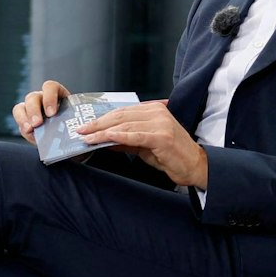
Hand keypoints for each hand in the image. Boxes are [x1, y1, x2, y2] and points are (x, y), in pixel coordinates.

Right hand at [12, 79, 71, 140]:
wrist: (66, 139)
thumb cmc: (73, 127)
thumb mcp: (77, 121)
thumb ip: (74, 121)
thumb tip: (76, 126)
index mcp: (56, 94)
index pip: (50, 87)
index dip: (49, 97)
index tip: (52, 113)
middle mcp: (41, 99)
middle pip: (33, 97)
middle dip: (34, 110)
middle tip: (38, 123)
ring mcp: (30, 108)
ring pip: (21, 106)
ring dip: (24, 118)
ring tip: (30, 129)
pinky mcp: (23, 119)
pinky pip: (18, 117)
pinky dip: (22, 124)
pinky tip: (28, 132)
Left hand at [77, 99, 208, 189]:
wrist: (194, 166)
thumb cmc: (171, 155)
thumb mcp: (143, 145)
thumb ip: (125, 139)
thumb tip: (103, 138)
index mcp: (154, 110)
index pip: (122, 111)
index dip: (102, 118)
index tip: (86, 125)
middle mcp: (158, 113)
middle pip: (121, 115)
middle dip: (98, 124)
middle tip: (81, 130)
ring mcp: (161, 124)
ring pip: (125, 124)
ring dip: (103, 132)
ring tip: (88, 137)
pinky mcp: (162, 137)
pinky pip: (135, 135)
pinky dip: (118, 136)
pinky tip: (105, 138)